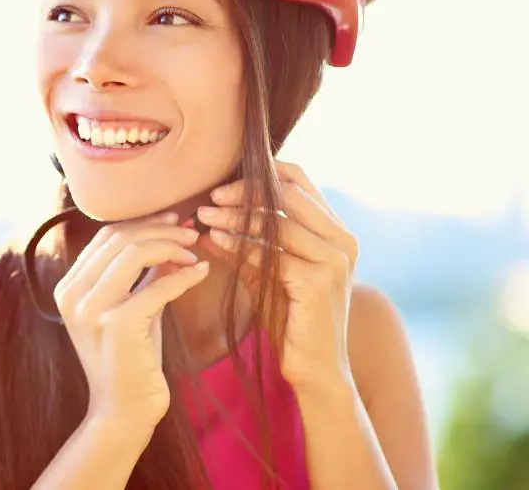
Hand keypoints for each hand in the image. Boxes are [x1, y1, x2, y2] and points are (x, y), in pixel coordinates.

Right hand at [53, 212, 210, 425]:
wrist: (122, 410)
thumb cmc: (130, 358)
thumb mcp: (131, 307)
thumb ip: (140, 274)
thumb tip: (166, 234)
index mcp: (69, 287)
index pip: (106, 236)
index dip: (142, 222)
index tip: (172, 220)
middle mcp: (73, 294)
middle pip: (119, 238)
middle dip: (160, 230)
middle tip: (190, 233)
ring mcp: (92, 309)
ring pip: (134, 252)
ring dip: (171, 247)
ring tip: (194, 252)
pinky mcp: (117, 324)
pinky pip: (157, 286)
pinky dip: (183, 276)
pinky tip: (201, 273)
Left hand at [196, 160, 359, 392]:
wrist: (315, 370)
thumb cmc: (291, 320)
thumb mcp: (266, 274)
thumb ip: (246, 245)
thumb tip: (208, 220)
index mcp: (337, 233)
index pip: (300, 182)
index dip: (261, 174)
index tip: (225, 183)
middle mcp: (342, 241)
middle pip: (288, 195)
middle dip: (245, 191)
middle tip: (211, 195)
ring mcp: (333, 261)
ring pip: (276, 223)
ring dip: (235, 217)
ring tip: (203, 215)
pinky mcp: (317, 283)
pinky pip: (271, 254)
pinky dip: (240, 244)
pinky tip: (215, 241)